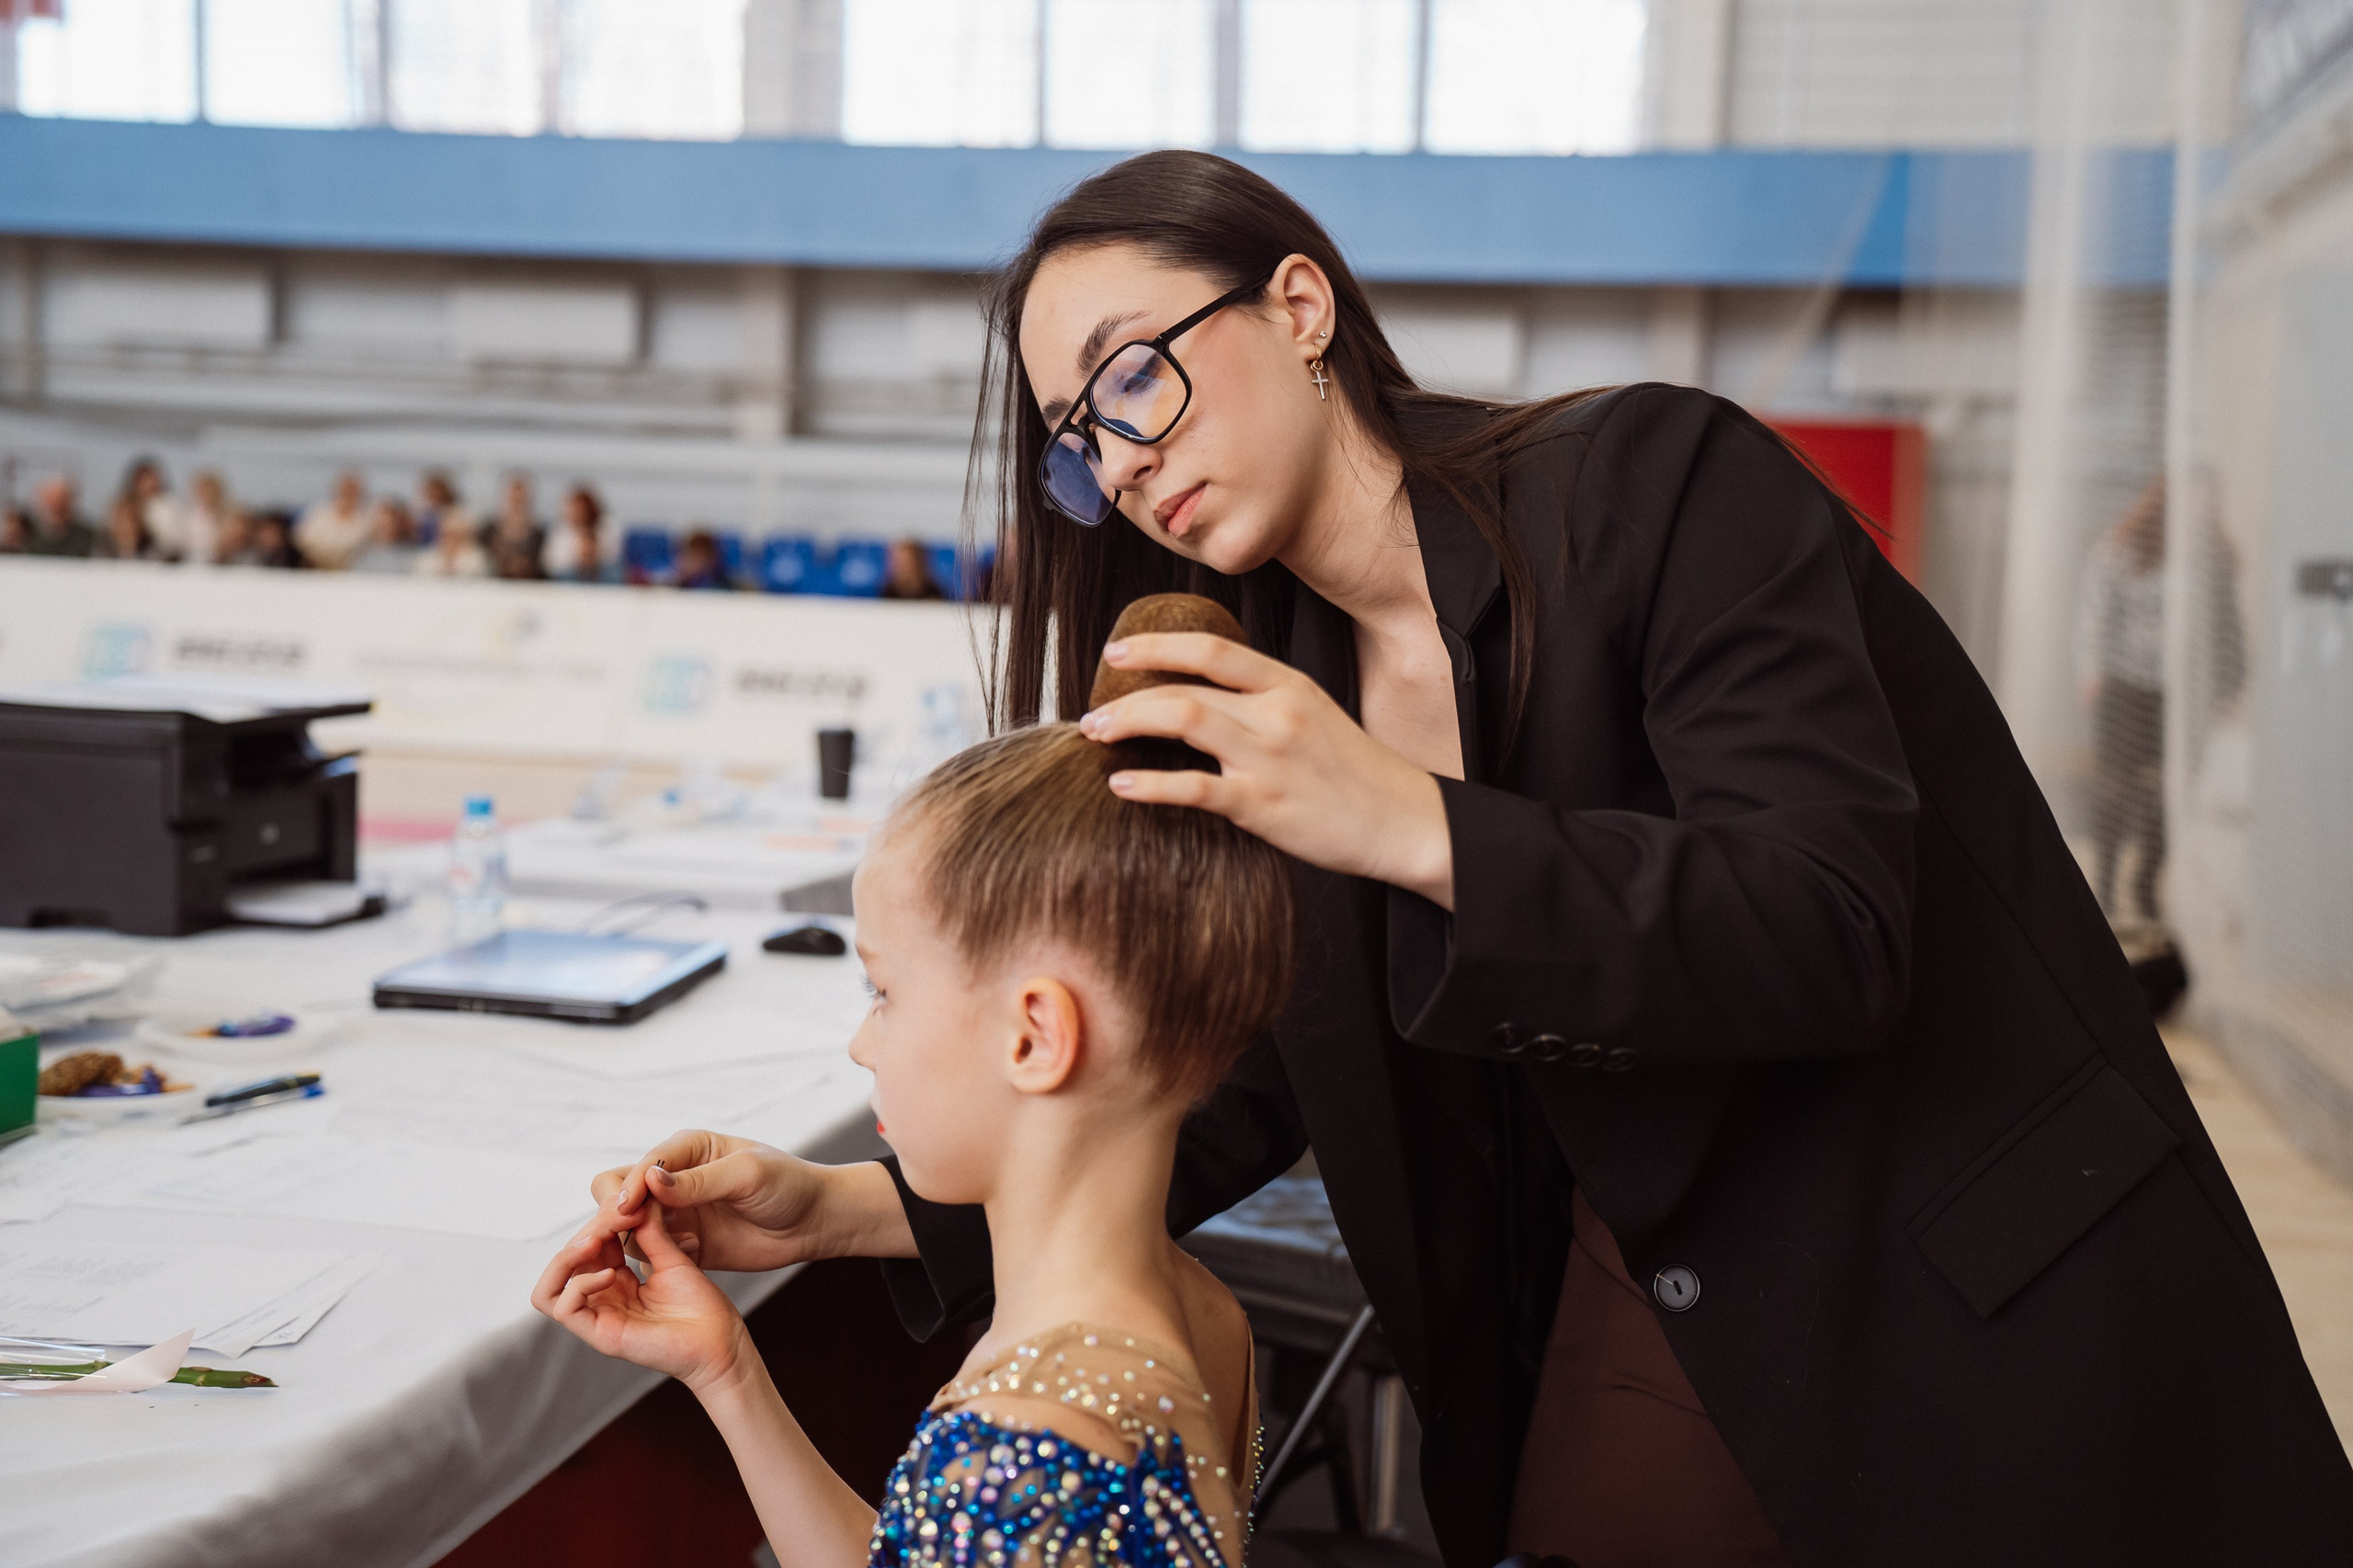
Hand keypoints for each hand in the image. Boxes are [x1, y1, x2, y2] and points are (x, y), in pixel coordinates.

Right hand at [533, 1201, 750, 1393]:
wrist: (720, 1341)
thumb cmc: (701, 1305)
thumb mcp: (671, 1256)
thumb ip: (648, 1229)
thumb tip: (634, 1194)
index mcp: (615, 1278)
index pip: (587, 1243)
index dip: (602, 1219)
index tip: (632, 1202)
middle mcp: (601, 1296)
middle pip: (568, 1259)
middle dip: (590, 1229)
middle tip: (621, 1214)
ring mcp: (598, 1316)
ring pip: (549, 1286)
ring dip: (566, 1257)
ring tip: (597, 1240)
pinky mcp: (601, 1335)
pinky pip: (564, 1308)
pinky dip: (580, 1284)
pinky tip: (611, 1273)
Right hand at [592, 1132, 915, 1273]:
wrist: (816, 1221)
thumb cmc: (788, 1185)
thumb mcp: (748, 1175)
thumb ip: (700, 1180)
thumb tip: (651, 1180)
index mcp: (687, 1149)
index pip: (640, 1166)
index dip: (629, 1189)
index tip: (626, 1213)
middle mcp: (674, 1179)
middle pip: (619, 1192)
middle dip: (616, 1214)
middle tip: (626, 1236)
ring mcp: (677, 1213)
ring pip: (628, 1226)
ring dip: (632, 1240)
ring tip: (659, 1251)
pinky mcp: (684, 1245)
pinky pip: (649, 1253)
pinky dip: (652, 1259)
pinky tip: (681, 1259)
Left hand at [1077, 632, 1455, 907]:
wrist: (1405, 821)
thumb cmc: (1354, 773)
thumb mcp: (1313, 716)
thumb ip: (1261, 702)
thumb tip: (1200, 697)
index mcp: (1288, 685)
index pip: (1211, 649)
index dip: (1157, 645)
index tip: (1117, 653)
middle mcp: (1276, 713)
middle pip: (1185, 686)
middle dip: (1127, 695)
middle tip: (1092, 712)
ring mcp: (1269, 758)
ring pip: (1183, 720)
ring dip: (1129, 724)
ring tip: (1096, 735)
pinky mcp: (1263, 806)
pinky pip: (1193, 788)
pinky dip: (1150, 784)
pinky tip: (1121, 785)